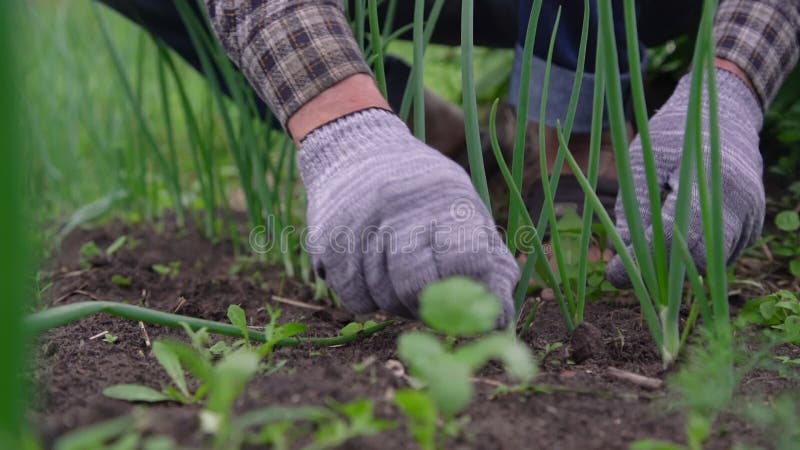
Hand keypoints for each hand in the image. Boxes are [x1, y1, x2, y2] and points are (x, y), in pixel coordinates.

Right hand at [298, 108, 519, 324]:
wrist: (355, 146)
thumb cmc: (418, 185)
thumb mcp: (459, 201)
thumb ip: (486, 253)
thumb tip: (503, 315)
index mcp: (444, 198)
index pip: (466, 262)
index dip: (469, 288)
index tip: (466, 296)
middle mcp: (400, 208)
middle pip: (419, 287)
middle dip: (428, 304)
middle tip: (429, 299)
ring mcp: (361, 225)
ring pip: (384, 299)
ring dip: (396, 303)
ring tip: (398, 280)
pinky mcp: (329, 240)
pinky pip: (353, 297)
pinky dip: (366, 299)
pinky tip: (371, 277)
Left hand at [606, 68, 764, 286]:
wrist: (719, 116)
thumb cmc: (671, 136)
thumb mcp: (642, 163)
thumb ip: (633, 212)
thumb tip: (621, 263)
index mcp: (714, 181)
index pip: (677, 239)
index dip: (642, 263)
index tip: (613, 275)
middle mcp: (742, 205)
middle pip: (698, 261)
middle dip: (660, 271)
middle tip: (628, 266)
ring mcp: (752, 218)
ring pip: (709, 265)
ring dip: (676, 264)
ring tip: (651, 240)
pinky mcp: (752, 228)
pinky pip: (719, 257)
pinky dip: (693, 254)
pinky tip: (676, 233)